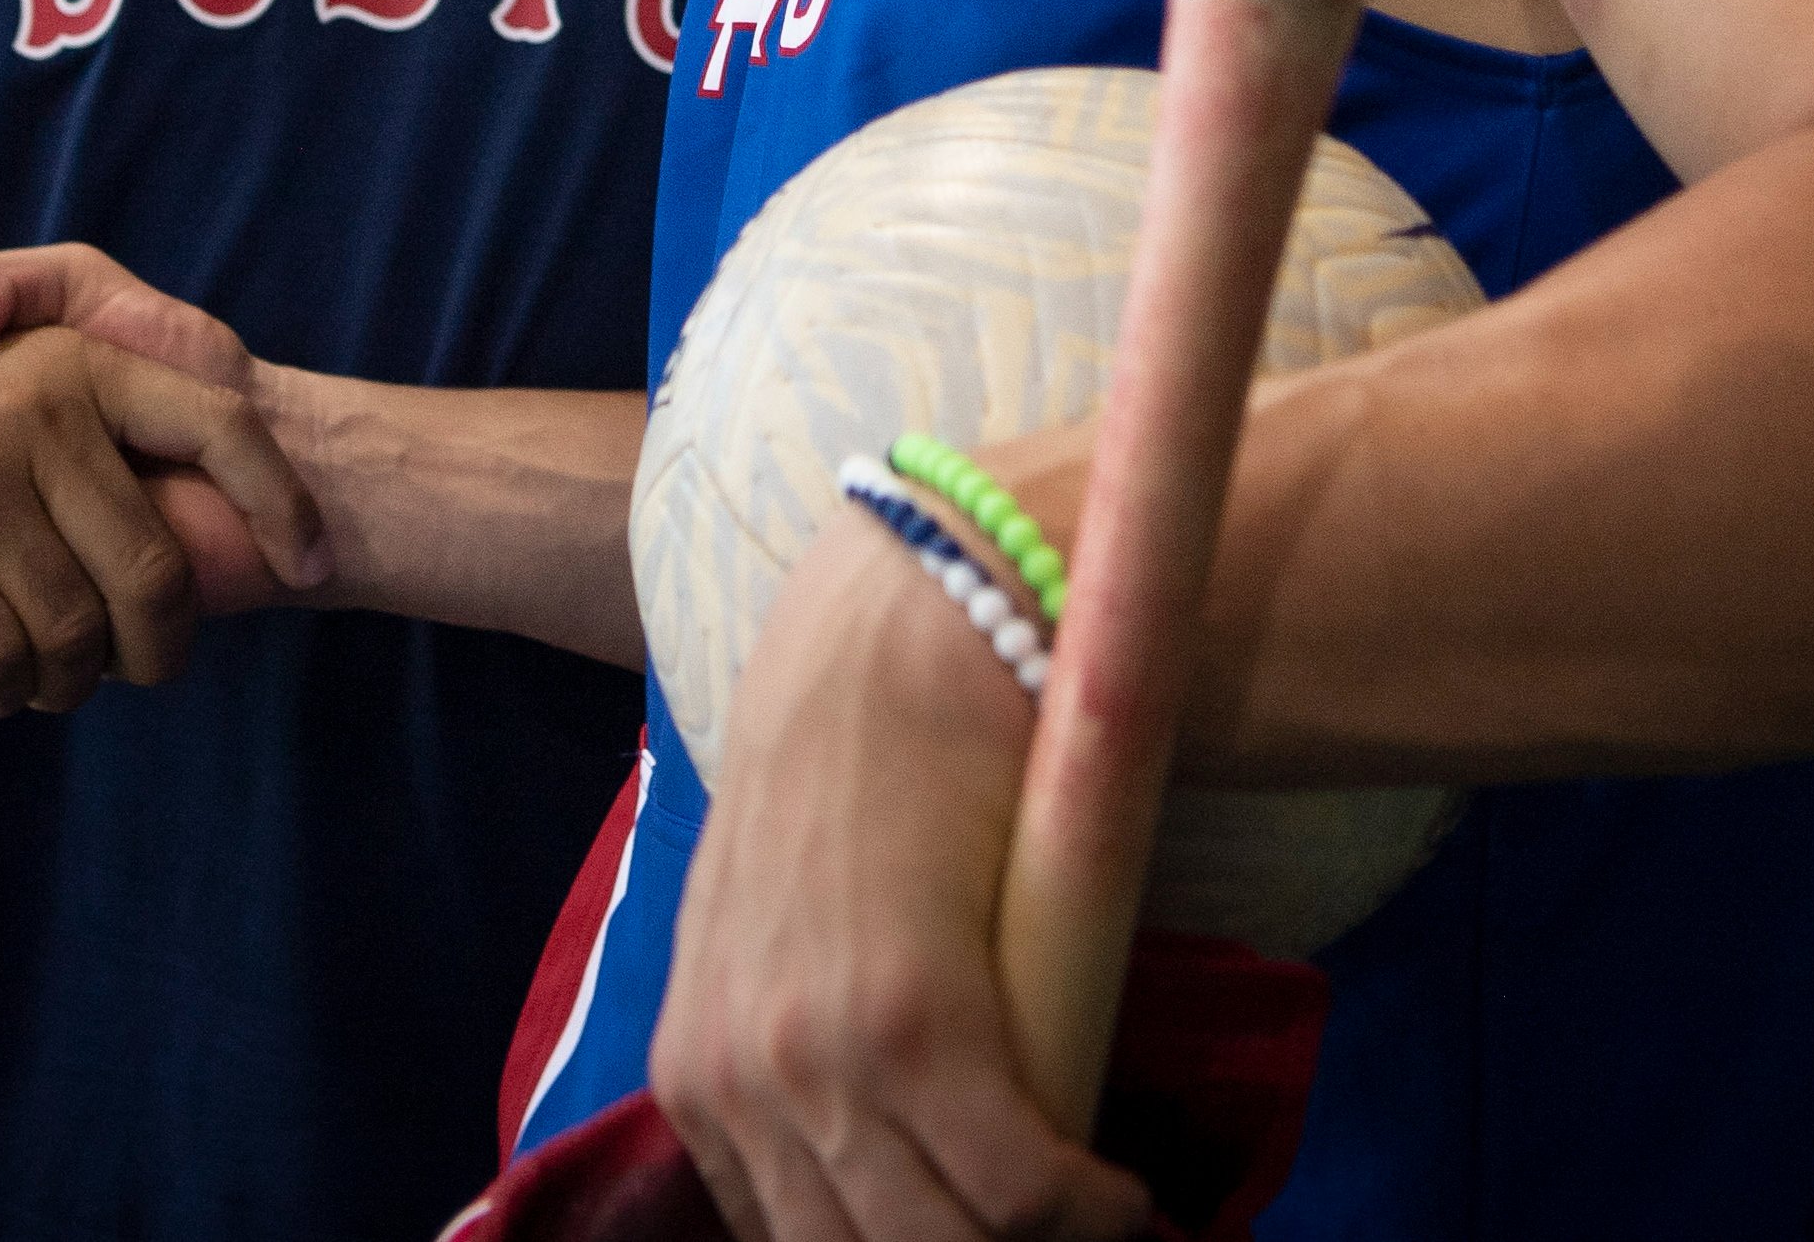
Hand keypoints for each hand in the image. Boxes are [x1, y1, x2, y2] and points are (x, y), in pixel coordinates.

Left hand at [652, 512, 1147, 1241]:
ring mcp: (814, 1060)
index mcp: (694, 1073)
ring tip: (1090, 1220)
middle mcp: (734, 1082)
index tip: (970, 1224)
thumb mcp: (773, 931)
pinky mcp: (909, 1026)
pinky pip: (1018, 1189)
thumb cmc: (850, 771)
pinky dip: (1085, 1209)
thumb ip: (788, 1053)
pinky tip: (1119, 1195)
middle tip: (1043, 1230)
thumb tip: (867, 1176)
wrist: (889, 631)